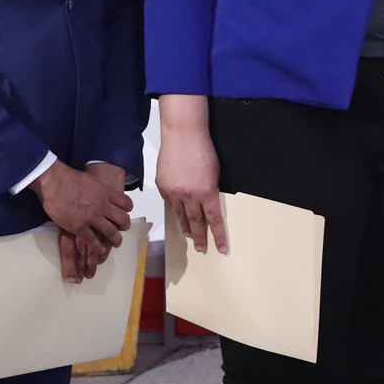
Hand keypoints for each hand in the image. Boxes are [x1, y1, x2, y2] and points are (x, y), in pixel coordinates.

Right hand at [32, 160, 130, 282]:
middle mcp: (103, 206)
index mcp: (106, 193)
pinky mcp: (79, 227)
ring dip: (115, 239)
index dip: (127, 210)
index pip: (126, 204)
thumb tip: (98, 192)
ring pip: (111, 232)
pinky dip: (98, 247)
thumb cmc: (69, 177)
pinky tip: (99, 250)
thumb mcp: (91, 180)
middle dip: (124, 226)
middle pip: (123, 220)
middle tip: (121, 229)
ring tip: (116, 243)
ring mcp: (92, 217)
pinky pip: (93, 241)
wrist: (54, 181)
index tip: (124, 213)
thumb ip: (98, 189)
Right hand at [155, 95, 228, 254]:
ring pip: (180, 215)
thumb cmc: (204, 150)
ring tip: (190, 236)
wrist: (183, 134)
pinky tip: (179, 213)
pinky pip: (170, 202)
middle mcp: (189, 196)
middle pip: (195, 223)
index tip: (221, 249)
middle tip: (201, 249)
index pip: (214, 221)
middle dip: (199, 238)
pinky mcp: (162, 186)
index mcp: (207, 193)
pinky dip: (176, 208)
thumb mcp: (215, 174)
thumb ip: (210, 192)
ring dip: (186, 227)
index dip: (218, 236)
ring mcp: (174, 192)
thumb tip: (207, 206)